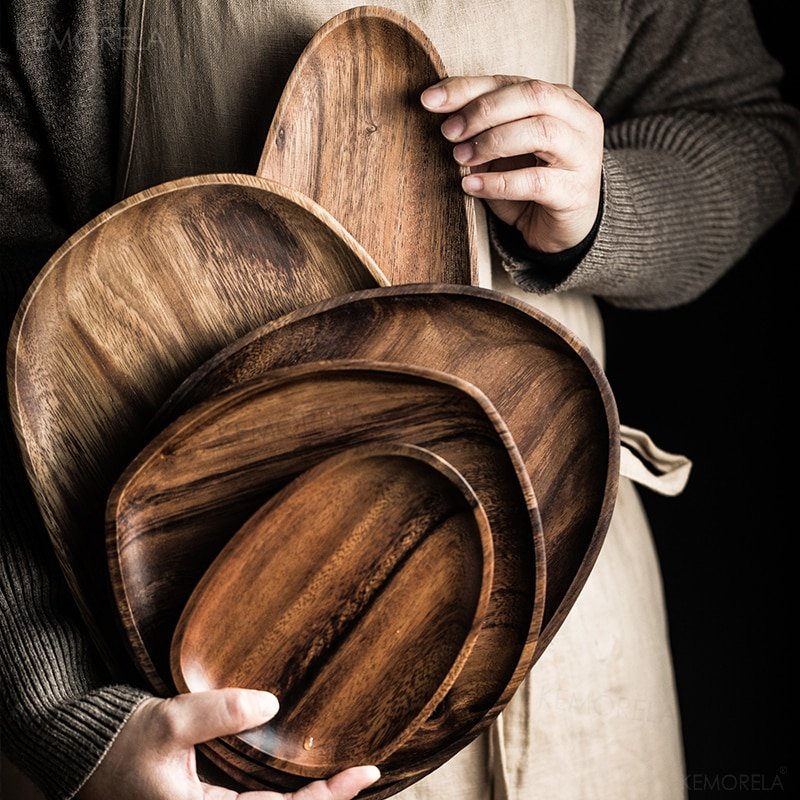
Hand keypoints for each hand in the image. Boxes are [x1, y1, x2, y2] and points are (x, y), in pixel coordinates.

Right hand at [79, 689, 379, 799]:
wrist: (80, 750)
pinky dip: (279, 793)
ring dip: (303, 799)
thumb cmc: (118, 741)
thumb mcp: (170, 724)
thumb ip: (221, 714)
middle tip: (363, 775)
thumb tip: (271, 704)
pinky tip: (296, 776)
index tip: (363, 773)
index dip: (326, 798)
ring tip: (341, 778)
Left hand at [421, 75, 603, 252]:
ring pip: (541, 132)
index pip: (512, 81)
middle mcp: (578, 121)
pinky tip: (471, 186)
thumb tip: (444, 117)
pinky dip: (498, 182)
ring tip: (460, 157)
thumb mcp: (504, 152)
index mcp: (561, 100)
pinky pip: (535, 181)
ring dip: (492, 142)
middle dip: (483, 111)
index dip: (469, 88)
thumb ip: (484, 130)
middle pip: (532, 96)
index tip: (430, 100)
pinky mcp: (575, 192)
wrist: (566, 230)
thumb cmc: (532, 185)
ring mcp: (582, 156)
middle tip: (448, 132)